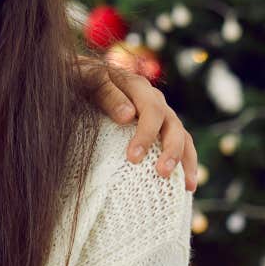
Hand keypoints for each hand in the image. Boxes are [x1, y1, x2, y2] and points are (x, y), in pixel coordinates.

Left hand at [86, 63, 197, 190]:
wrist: (78, 79)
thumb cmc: (79, 82)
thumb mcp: (86, 82)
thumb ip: (107, 96)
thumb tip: (128, 116)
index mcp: (137, 85)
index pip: (151, 110)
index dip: (146, 134)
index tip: (133, 158)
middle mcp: (152, 97)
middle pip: (172, 123)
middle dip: (171, 150)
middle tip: (161, 173)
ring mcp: (158, 112)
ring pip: (181, 134)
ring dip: (185, 160)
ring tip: (186, 186)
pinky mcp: (158, 127)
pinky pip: (179, 143)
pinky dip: (185, 162)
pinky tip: (186, 185)